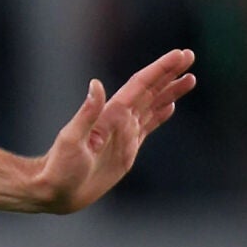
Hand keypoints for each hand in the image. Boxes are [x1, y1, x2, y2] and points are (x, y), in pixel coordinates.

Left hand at [35, 48, 194, 212]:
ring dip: (170, 91)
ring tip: (189, 77)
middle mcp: (118, 121)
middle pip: (149, 91)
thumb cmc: (60, 167)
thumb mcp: (72, 139)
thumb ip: (87, 113)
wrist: (56, 191)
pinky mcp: (126, 149)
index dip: (160, 70)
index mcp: (110, 115)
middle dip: (169, 74)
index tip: (179, 55)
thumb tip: (96, 84)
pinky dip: (159, 114)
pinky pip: (147, 126)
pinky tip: (169, 105)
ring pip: (152, 106)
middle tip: (189, 56)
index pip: (139, 86)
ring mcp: (124, 134)